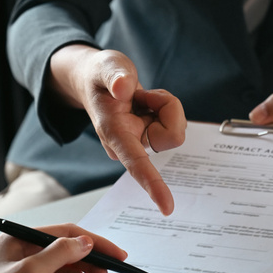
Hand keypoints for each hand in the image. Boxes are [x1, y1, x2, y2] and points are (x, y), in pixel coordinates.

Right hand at [49, 45, 186, 214]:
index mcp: (114, 134)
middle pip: (172, 135)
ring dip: (164, 105)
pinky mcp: (153, 137)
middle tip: (139, 95)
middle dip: (165, 107)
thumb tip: (123, 88)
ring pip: (176, 128)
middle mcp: (129, 145)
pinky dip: (165, 106)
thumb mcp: (106, 65)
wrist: (96, 80)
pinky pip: (176, 122)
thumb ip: (114, 75)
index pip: (137, 164)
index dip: (153, 184)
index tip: (167, 207)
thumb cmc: (100, 76)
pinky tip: (145, 102)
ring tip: (140, 98)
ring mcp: (143, 143)